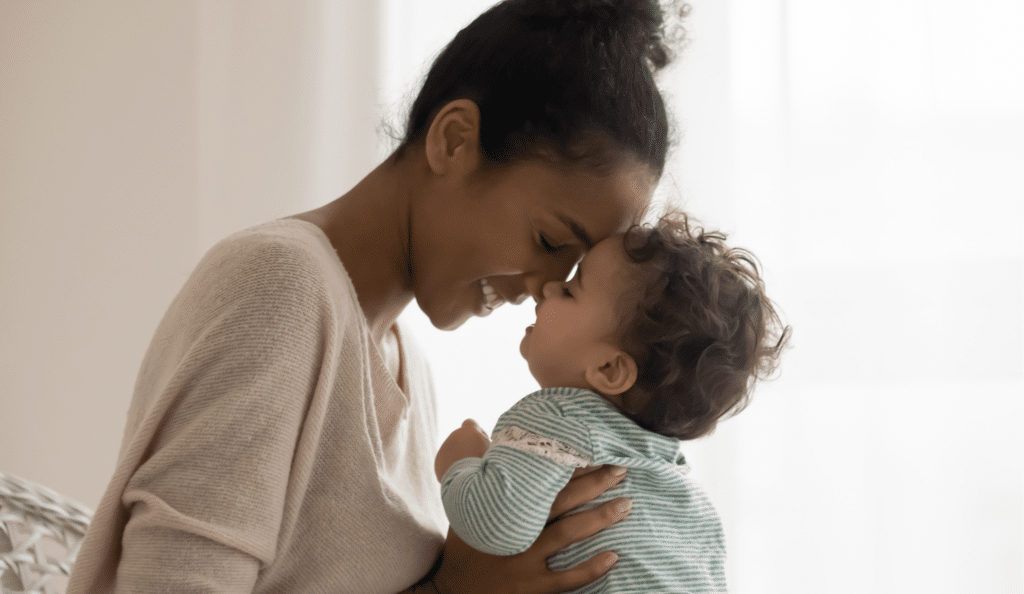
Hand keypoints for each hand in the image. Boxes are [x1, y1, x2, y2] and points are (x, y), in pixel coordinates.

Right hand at [430, 465, 630, 593]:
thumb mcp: (464, 503)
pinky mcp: (532, 588)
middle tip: (621, 469)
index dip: (569, 465)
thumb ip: (476, 467)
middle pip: (562, 502)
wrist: (451, 591)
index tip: (593, 450)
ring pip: (568, 535)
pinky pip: (568, 579)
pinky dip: (591, 568)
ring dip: (600, 518)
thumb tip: (472, 423)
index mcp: (505, 508)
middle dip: (594, 484)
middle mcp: (518, 531)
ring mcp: (526, 561)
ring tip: (626, 505)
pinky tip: (614, 557)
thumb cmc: (464, 546)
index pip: (542, 481)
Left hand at [435, 419, 490, 480]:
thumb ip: (483, 439)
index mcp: (468, 431)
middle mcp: (454, 436)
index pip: (469, 423)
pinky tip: (459, 476)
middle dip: (467, 446)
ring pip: (452, 450)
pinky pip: (446, 462)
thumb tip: (480, 439)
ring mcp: (444, 449)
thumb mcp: (490, 447)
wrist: (469, 482)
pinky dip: (452, 467)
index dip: (476, 432)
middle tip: (475, 460)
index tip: (480, 442)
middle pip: (461, 438)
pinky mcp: (438, 462)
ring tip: (468, 470)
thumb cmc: (485, 463)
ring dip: (459, 457)